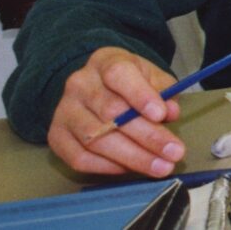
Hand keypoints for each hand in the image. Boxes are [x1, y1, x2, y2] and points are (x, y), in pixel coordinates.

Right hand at [46, 48, 183, 176]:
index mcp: (105, 62)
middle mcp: (80, 84)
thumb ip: (165, 91)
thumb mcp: (151, 77)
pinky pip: (79, 158)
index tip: (161, 115)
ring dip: (132, 157)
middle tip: (174, 153)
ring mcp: (64, 111)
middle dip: (147, 136)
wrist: (95, 87)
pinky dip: (107, 167)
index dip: (140, 95)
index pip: (118, 74)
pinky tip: (131, 168)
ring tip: (161, 167)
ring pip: (96, 139)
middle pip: (111, 112)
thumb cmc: (130, 82)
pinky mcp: (56, 136)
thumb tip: (171, 112)